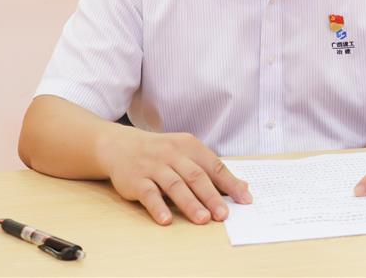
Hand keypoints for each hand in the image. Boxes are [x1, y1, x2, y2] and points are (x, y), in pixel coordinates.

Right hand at [101, 129, 251, 225]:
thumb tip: (242, 187)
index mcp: (188, 145)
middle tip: (223, 214)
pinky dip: (158, 207)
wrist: (121, 146)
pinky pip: (148, 193)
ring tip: (203, 219)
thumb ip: (211, 170)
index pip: (213, 165)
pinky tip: (166, 220)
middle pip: (195, 176)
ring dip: (189, 203)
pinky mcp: (136, 180)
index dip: (230, 183)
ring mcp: (153, 166)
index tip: (244, 199)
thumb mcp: (186, 153)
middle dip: (211, 196)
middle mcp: (172, 154)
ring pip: (174, 185)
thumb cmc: (161, 152)